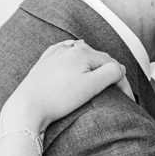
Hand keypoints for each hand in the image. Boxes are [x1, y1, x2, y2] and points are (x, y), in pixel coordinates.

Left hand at [2, 40, 133, 131]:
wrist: (26, 107)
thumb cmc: (58, 98)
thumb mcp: (91, 86)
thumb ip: (111, 73)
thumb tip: (120, 68)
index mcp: (83, 52)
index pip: (113, 65)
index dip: (122, 83)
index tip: (128, 101)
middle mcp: (69, 48)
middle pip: (98, 59)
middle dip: (109, 74)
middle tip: (117, 93)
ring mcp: (55, 54)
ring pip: (83, 56)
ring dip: (93, 66)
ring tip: (100, 80)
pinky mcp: (44, 62)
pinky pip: (65, 55)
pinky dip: (75, 60)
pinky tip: (75, 64)